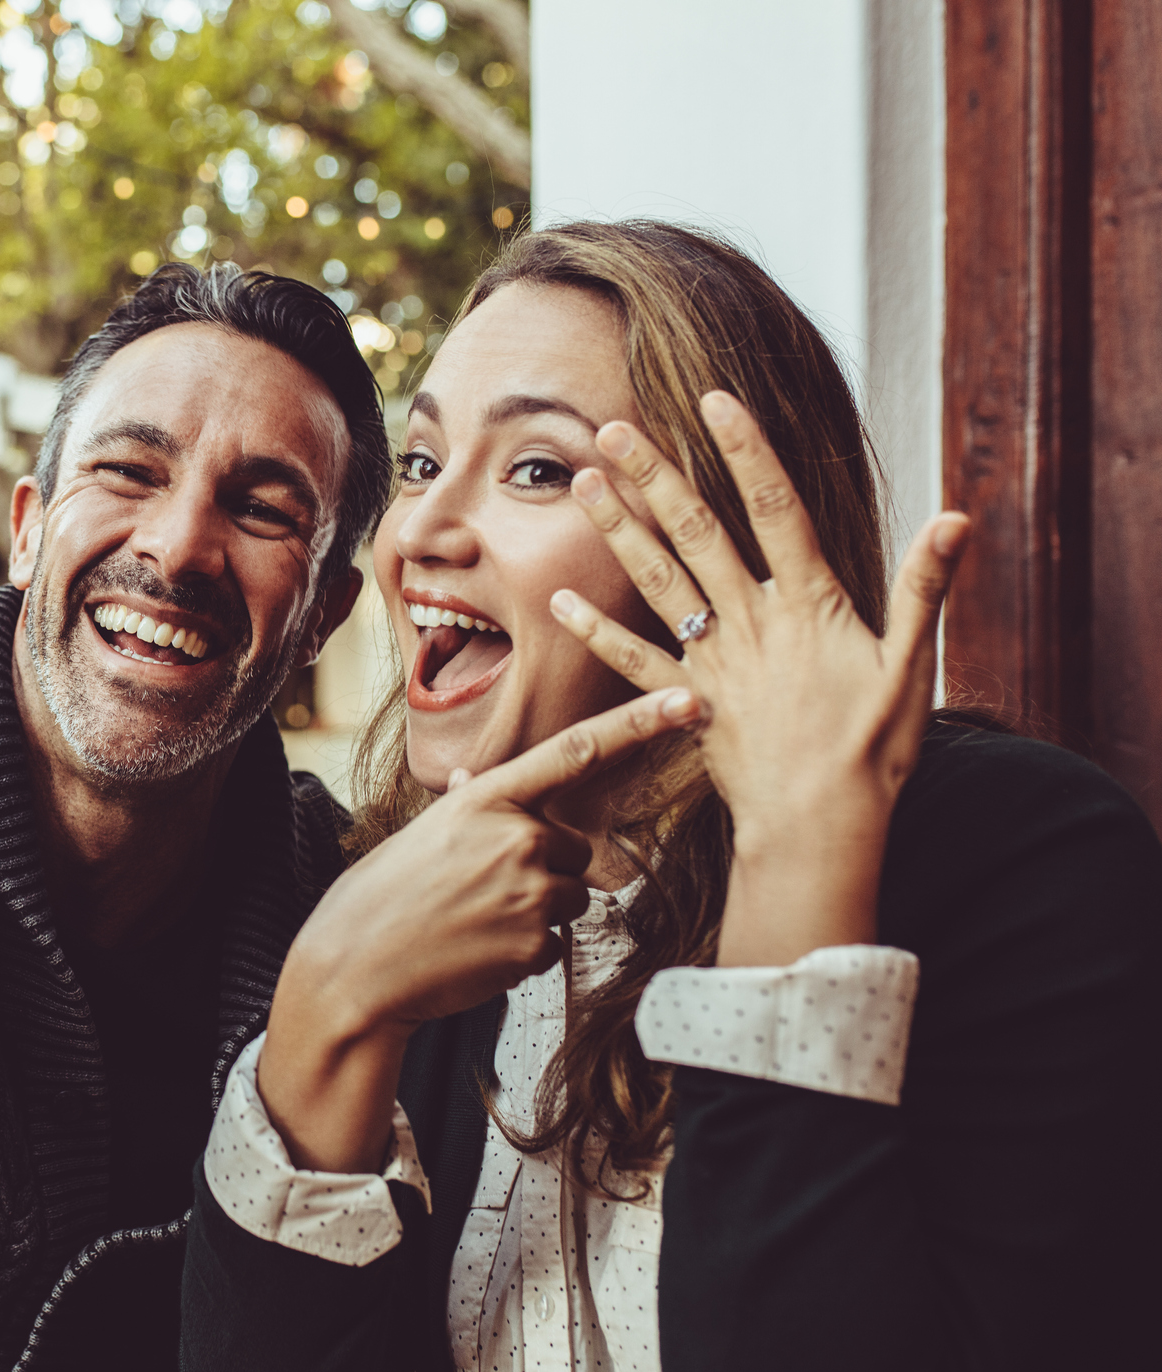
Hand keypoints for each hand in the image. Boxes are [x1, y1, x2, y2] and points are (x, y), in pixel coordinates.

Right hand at [260, 686, 701, 1172]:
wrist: (353, 969)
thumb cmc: (381, 898)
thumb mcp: (423, 834)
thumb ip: (468, 810)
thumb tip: (476, 786)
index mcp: (487, 798)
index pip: (576, 751)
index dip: (639, 724)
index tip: (688, 699)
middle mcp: (516, 837)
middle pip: (576, 849)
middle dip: (544, 869)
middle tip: (480, 892)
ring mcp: (528, 891)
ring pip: (569, 898)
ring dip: (532, 913)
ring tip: (472, 923)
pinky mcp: (534, 945)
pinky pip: (553, 944)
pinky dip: (520, 954)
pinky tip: (474, 953)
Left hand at [551, 390, 970, 964]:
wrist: (820, 826)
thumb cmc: (874, 750)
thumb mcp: (911, 665)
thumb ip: (924, 587)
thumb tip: (956, 517)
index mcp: (808, 603)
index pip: (776, 507)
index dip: (746, 451)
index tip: (715, 401)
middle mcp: (751, 620)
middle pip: (697, 532)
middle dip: (654, 476)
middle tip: (610, 427)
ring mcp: (712, 659)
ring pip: (656, 580)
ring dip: (619, 529)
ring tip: (582, 484)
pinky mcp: (685, 700)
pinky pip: (632, 660)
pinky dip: (594, 630)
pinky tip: (559, 599)